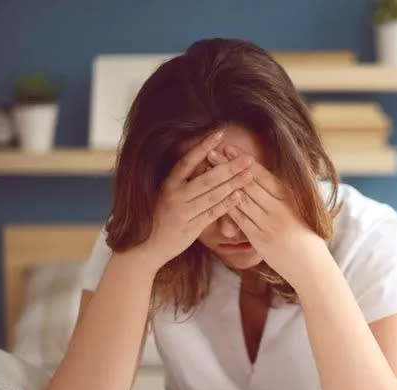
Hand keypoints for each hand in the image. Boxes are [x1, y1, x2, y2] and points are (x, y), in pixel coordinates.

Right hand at [134, 130, 255, 270]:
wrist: (147, 248)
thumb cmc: (160, 218)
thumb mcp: (166, 194)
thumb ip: (184, 181)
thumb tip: (207, 163)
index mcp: (168, 184)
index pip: (187, 161)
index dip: (203, 146)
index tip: (220, 134)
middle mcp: (174, 196)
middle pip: (206, 178)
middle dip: (229, 167)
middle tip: (248, 158)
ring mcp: (183, 213)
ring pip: (212, 195)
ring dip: (233, 184)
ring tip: (249, 174)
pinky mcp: (190, 228)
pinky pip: (212, 214)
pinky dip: (226, 205)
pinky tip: (239, 196)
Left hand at [206, 146, 329, 288]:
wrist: (312, 266)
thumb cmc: (308, 237)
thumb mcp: (301, 211)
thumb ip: (285, 196)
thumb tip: (270, 179)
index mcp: (290, 199)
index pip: (264, 176)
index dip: (245, 161)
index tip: (230, 148)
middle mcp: (279, 209)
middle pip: (249, 184)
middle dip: (229, 167)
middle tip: (212, 151)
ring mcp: (269, 224)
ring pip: (242, 199)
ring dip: (223, 183)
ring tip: (209, 170)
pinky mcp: (260, 239)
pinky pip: (240, 220)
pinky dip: (227, 206)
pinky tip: (214, 196)